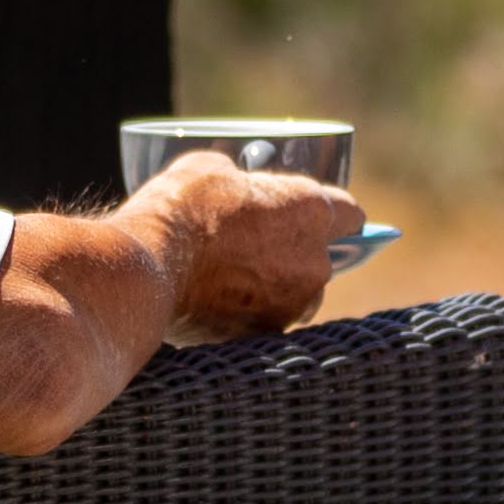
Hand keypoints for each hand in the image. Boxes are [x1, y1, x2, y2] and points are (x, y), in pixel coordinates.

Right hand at [143, 156, 362, 336]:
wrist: (153, 261)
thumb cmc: (184, 206)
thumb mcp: (215, 169)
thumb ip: (245, 186)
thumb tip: (238, 191)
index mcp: (312, 212)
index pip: (351, 216)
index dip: (335, 216)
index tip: (319, 218)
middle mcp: (314, 262)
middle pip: (321, 259)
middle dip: (295, 253)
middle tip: (255, 244)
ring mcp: (291, 304)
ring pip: (295, 295)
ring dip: (275, 287)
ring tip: (232, 276)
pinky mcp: (263, 334)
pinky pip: (265, 320)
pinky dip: (248, 313)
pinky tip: (217, 300)